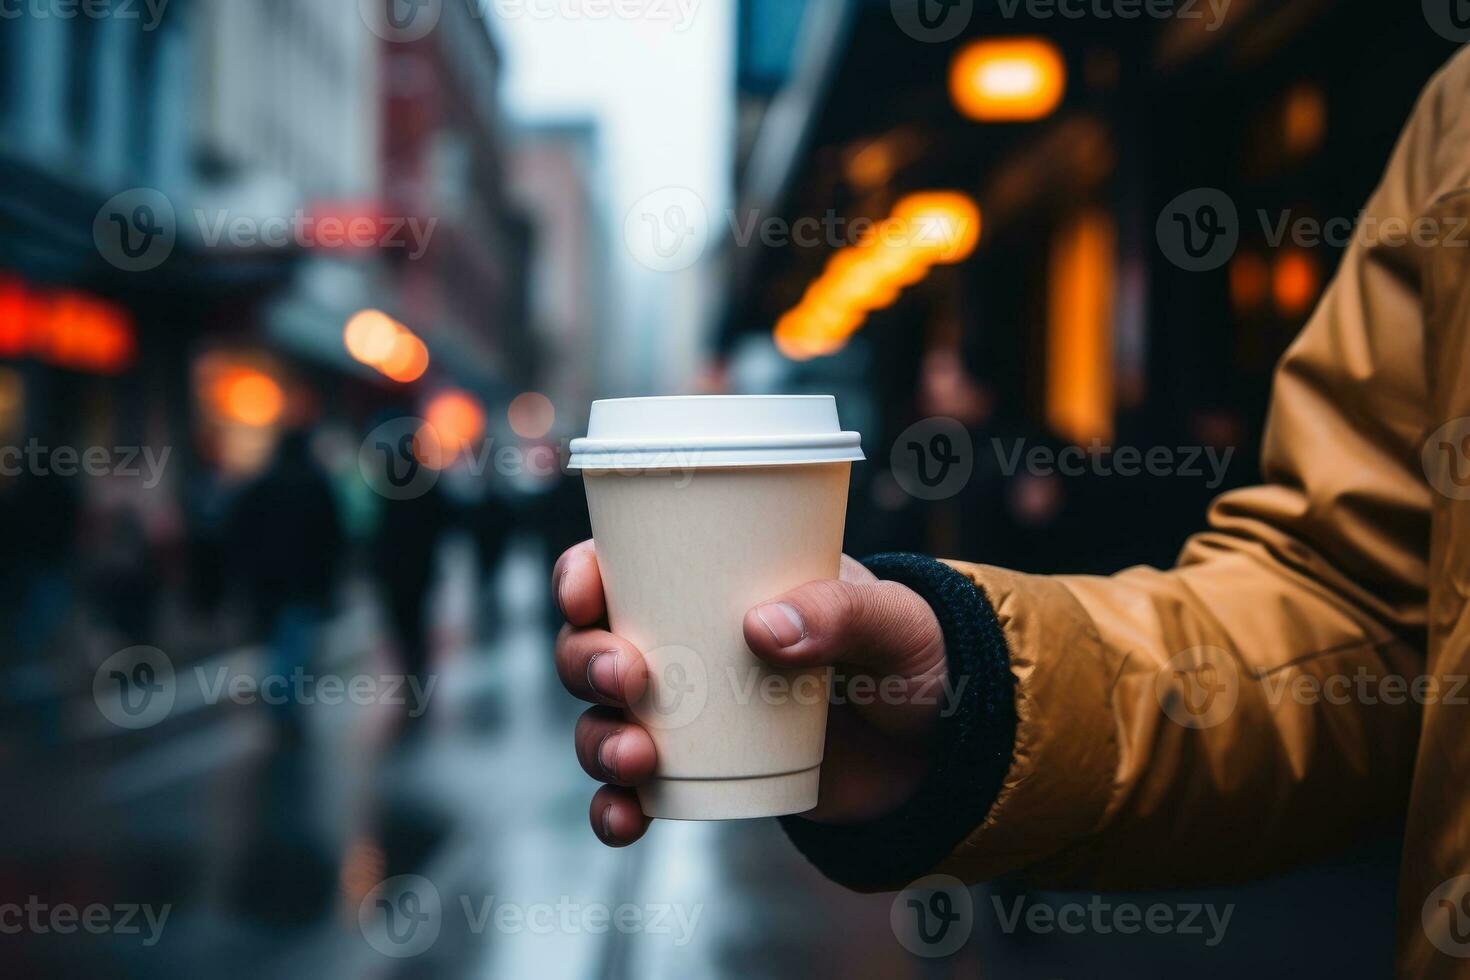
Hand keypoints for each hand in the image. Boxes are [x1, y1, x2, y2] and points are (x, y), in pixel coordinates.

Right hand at [552, 540, 948, 845]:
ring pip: (600, 721)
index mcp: (715, 583)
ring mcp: (687, 716)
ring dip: (597, 739)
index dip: (581, 575)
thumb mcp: (895, 621)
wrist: (938, 750)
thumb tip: (763, 628)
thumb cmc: (912, 659)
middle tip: (627, 677)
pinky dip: (615, 809)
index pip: (622, 565)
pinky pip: (634, 795)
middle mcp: (684, 647)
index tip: (588, 594)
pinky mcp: (699, 776)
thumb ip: (845, 612)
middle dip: (585, 661)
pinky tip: (626, 819)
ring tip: (637, 757)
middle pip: (591, 646)